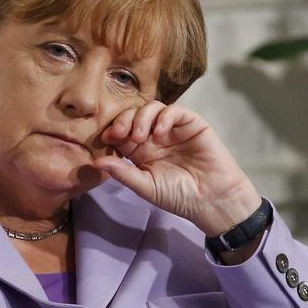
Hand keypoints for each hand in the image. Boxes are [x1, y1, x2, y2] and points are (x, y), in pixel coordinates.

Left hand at [92, 102, 262, 237]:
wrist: (211, 199)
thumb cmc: (178, 196)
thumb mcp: (145, 186)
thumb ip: (123, 172)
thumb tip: (95, 162)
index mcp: (141, 151)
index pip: (121, 132)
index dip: (112, 132)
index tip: (105, 140)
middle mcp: (155, 136)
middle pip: (133, 116)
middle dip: (123, 121)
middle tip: (119, 134)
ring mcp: (173, 129)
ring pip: (152, 108)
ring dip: (141, 117)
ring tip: (139, 136)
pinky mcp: (192, 124)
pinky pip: (175, 111)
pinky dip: (164, 117)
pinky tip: (160, 133)